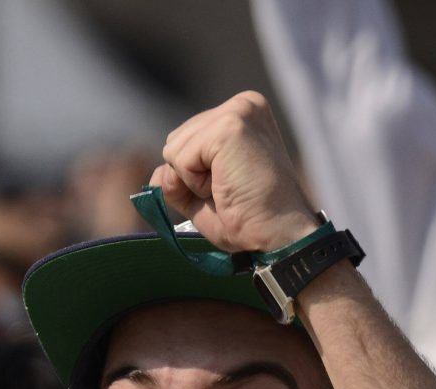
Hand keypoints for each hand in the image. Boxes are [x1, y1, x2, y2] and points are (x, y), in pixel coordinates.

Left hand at [150, 91, 320, 255]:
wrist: (279, 236)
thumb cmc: (250, 220)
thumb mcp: (204, 196)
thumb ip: (177, 178)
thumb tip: (156, 174)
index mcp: (243, 114)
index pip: (188, 138)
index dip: (195, 174)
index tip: (232, 187)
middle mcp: (243, 104)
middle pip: (176, 139)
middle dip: (190, 176)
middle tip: (230, 191)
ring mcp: (237, 112)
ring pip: (173, 148)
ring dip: (193, 181)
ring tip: (230, 188)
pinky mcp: (229, 126)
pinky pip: (180, 158)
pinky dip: (195, 184)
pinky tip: (226, 187)